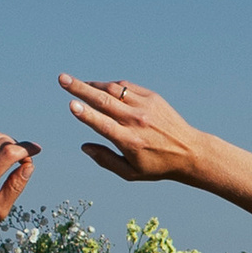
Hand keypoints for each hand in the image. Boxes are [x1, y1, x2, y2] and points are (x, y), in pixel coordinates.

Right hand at [59, 76, 203, 181]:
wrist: (189, 152)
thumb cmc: (157, 166)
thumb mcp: (130, 173)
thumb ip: (106, 160)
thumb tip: (84, 146)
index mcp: (129, 141)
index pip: (103, 124)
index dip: (85, 114)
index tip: (71, 104)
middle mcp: (136, 121)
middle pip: (103, 101)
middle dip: (80, 89)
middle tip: (62, 79)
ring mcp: (145, 107)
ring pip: (113, 90)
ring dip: (93, 85)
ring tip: (77, 84)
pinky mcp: (152, 97)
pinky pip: (126, 88)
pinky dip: (111, 86)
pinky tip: (101, 88)